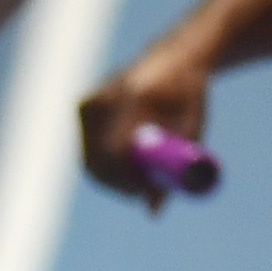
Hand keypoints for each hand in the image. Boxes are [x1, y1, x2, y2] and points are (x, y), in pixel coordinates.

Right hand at [76, 49, 207, 210]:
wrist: (172, 58)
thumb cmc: (187, 97)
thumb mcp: (190, 131)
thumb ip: (173, 172)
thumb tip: (151, 212)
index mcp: (138, 95)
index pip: (118, 151)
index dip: (127, 180)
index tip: (143, 191)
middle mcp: (107, 95)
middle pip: (98, 159)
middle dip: (117, 183)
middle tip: (139, 191)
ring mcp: (90, 101)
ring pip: (91, 158)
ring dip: (111, 174)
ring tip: (138, 171)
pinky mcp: (81, 106)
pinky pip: (88, 149)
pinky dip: (104, 160)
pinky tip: (125, 152)